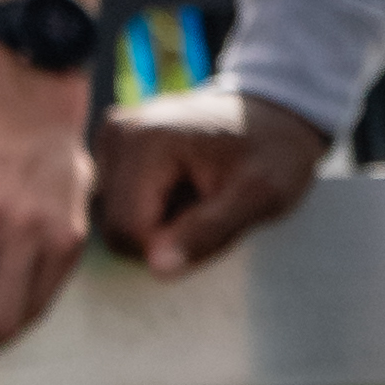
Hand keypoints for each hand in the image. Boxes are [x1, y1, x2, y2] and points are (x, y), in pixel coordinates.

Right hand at [94, 83, 331, 278]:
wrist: (274, 116)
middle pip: (116, 227)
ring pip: (113, 219)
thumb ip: (208, 233)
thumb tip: (157, 268)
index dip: (170, 245)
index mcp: (145, 140)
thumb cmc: (274, 154)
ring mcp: (111, 137)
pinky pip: (117, 203)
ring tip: (196, 196)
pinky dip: (149, 208)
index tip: (213, 221)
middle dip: (163, 234)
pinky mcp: (112, 145)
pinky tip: (181, 187)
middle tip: (208, 208)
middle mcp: (117, 133)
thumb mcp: (261, 196)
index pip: (127, 231)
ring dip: (156, 224)